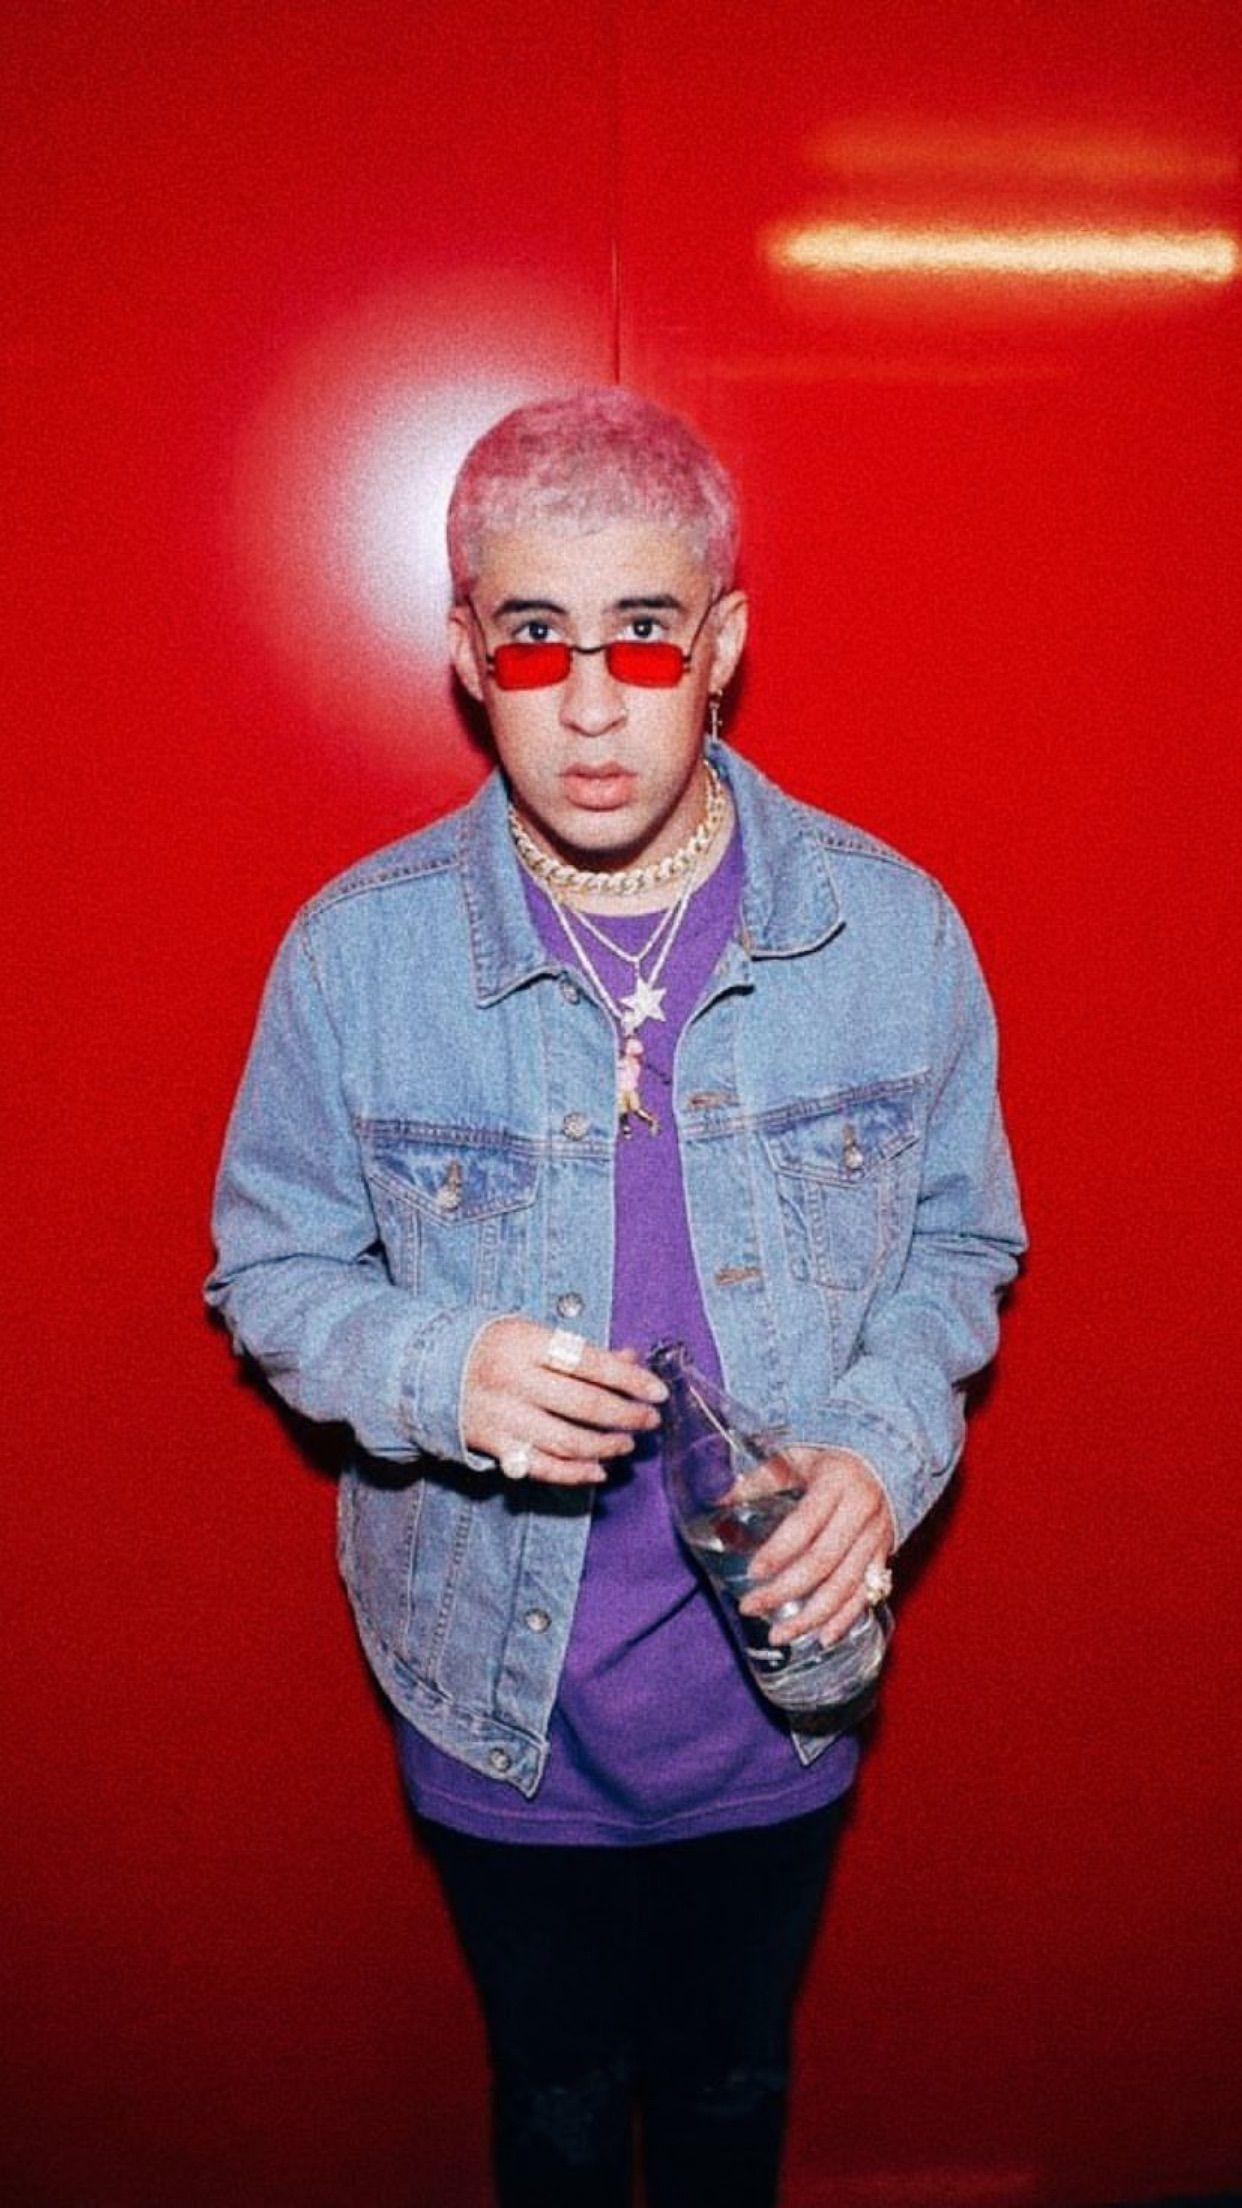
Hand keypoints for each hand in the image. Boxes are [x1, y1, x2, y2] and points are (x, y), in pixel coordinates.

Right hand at [462, 1318, 666, 1486]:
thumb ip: (582, 1351)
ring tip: (626, 1444)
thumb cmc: (494, 1348)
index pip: (591, 1363)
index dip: (630, 1379)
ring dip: (605, 1446)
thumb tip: (632, 1361)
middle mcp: (513, 1379)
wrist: (424, 1368)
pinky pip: (541, 1467)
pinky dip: (574, 1473)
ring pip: (566, 1440)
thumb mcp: (533, 1335)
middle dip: (625, 1415)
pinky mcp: (492, 1445)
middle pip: (583, 1404)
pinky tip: (598, 1470)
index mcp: (526, 1342)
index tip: (658, 1391)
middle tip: (649, 1420)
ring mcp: (501, 1415)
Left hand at [738, 1445, 895, 1646]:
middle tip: (751, 1608)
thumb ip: (762, 1478)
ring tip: (780, 1635)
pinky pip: (868, 1593)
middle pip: (822, 1562)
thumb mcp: (798, 1456)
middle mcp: (860, 1512)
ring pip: (845, 1585)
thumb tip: (719, 1498)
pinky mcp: (886, 1554)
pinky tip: (824, 1637)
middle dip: (785, 1590)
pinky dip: (847, 1618)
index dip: (779, 1552)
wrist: (892, 1455)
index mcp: (836, 1483)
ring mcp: (877, 1536)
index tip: (753, 1572)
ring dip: (812, 1616)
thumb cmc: (834, 1454)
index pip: (805, 1525)